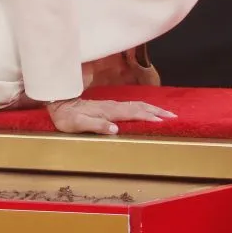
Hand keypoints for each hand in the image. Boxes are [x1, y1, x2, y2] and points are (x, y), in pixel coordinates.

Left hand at [46, 97, 175, 134]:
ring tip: (166, 113)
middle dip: (156, 111)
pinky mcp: (108, 106)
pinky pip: (130, 105)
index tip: (163, 121)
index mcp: (108, 112)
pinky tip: (146, 110)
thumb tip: (115, 129)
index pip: (133, 113)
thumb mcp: (77, 124)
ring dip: (152, 108)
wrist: (58, 102)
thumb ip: (96, 125)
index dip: (148, 117)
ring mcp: (110, 105)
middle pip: (139, 107)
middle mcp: (112, 106)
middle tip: (173, 116)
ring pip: (136, 104)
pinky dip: (142, 107)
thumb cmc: (66, 117)